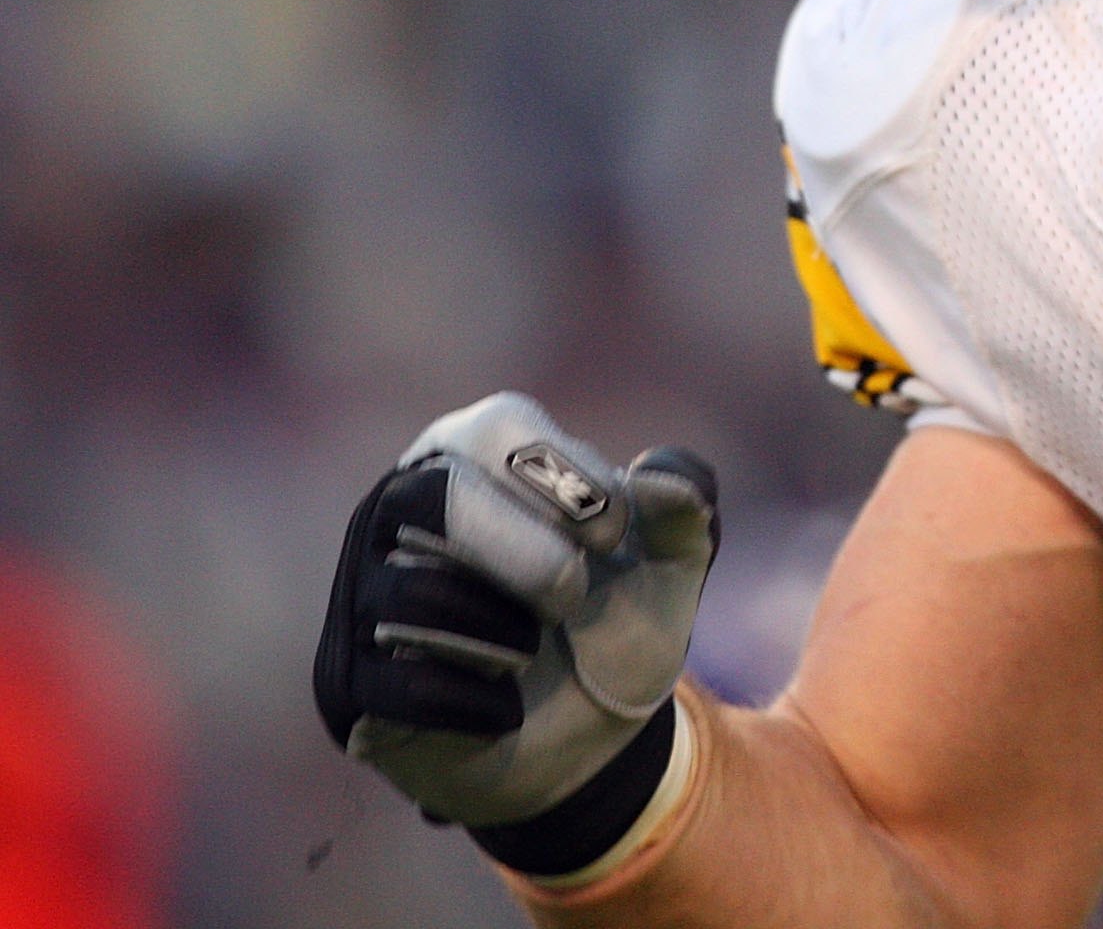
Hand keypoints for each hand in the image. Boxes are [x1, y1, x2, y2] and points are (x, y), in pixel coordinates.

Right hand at [313, 394, 718, 836]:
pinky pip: (399, 685)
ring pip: (413, 594)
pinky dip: (478, 704)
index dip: (566, 478)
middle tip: (571, 595)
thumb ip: (684, 512)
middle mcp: (399, 511)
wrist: (586, 746)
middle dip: (525, 552)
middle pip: (434, 493)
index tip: (613, 533)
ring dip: (504, 634)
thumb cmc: (615, 626)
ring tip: (529, 650)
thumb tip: (662, 480)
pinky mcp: (345, 684)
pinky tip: (502, 711)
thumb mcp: (671, 570)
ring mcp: (360, 596)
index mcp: (474, 457)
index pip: (495, 429)